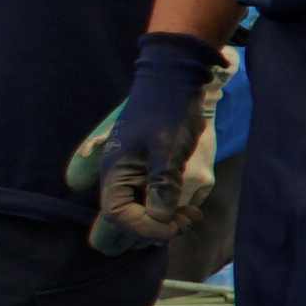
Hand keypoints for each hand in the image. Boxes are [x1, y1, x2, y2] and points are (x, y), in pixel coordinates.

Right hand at [80, 33, 227, 254]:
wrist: (175, 77)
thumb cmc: (168, 110)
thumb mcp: (168, 150)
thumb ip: (162, 186)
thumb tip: (160, 220)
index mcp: (115, 172)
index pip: (118, 216)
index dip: (145, 228)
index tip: (172, 227)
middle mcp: (119, 176)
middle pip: (128, 217)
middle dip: (156, 227)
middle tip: (186, 221)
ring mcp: (133, 172)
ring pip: (142, 209)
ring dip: (164, 218)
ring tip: (190, 215)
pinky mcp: (148, 168)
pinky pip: (152, 197)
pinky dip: (169, 205)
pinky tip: (188, 205)